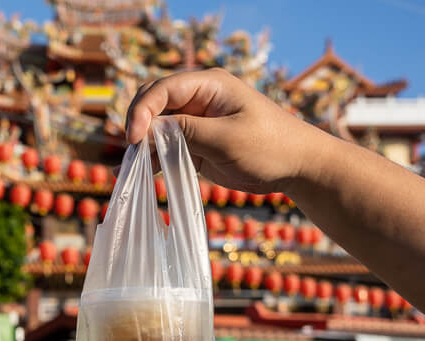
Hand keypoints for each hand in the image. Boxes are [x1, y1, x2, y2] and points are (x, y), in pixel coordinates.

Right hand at [124, 69, 325, 193]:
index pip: (162, 89)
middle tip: (133, 152)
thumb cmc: (270, 147)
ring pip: (155, 126)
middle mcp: (198, 98)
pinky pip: (165, 146)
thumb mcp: (226, 138)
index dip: (142, 111)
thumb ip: (185, 131)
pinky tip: (136, 173)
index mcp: (209, 84)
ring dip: (141, 145)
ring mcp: (195, 121)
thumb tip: (148, 130)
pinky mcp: (196, 143)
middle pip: (153, 102)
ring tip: (128, 169)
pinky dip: (151, 158)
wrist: (297, 167)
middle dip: (138, 124)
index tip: (135, 139)